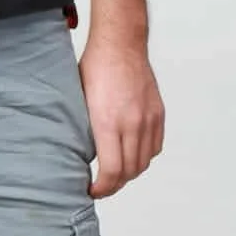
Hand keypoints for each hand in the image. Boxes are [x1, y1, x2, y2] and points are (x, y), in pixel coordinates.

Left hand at [78, 38, 164, 197]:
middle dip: (114, 185)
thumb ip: (84, 131)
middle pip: (130, 171)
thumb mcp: (79, 102)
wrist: (120, 45)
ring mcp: (148, 119)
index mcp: (108, 122)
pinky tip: (132, 155)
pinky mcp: (157, 113)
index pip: (112, 171)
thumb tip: (78, 157)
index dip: (103, 188)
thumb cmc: (94, 69)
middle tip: (102, 186)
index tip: (92, 190)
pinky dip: (145, 156)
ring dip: (130, 173)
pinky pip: (155, 146)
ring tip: (116, 173)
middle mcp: (131, 123)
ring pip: (144, 161)